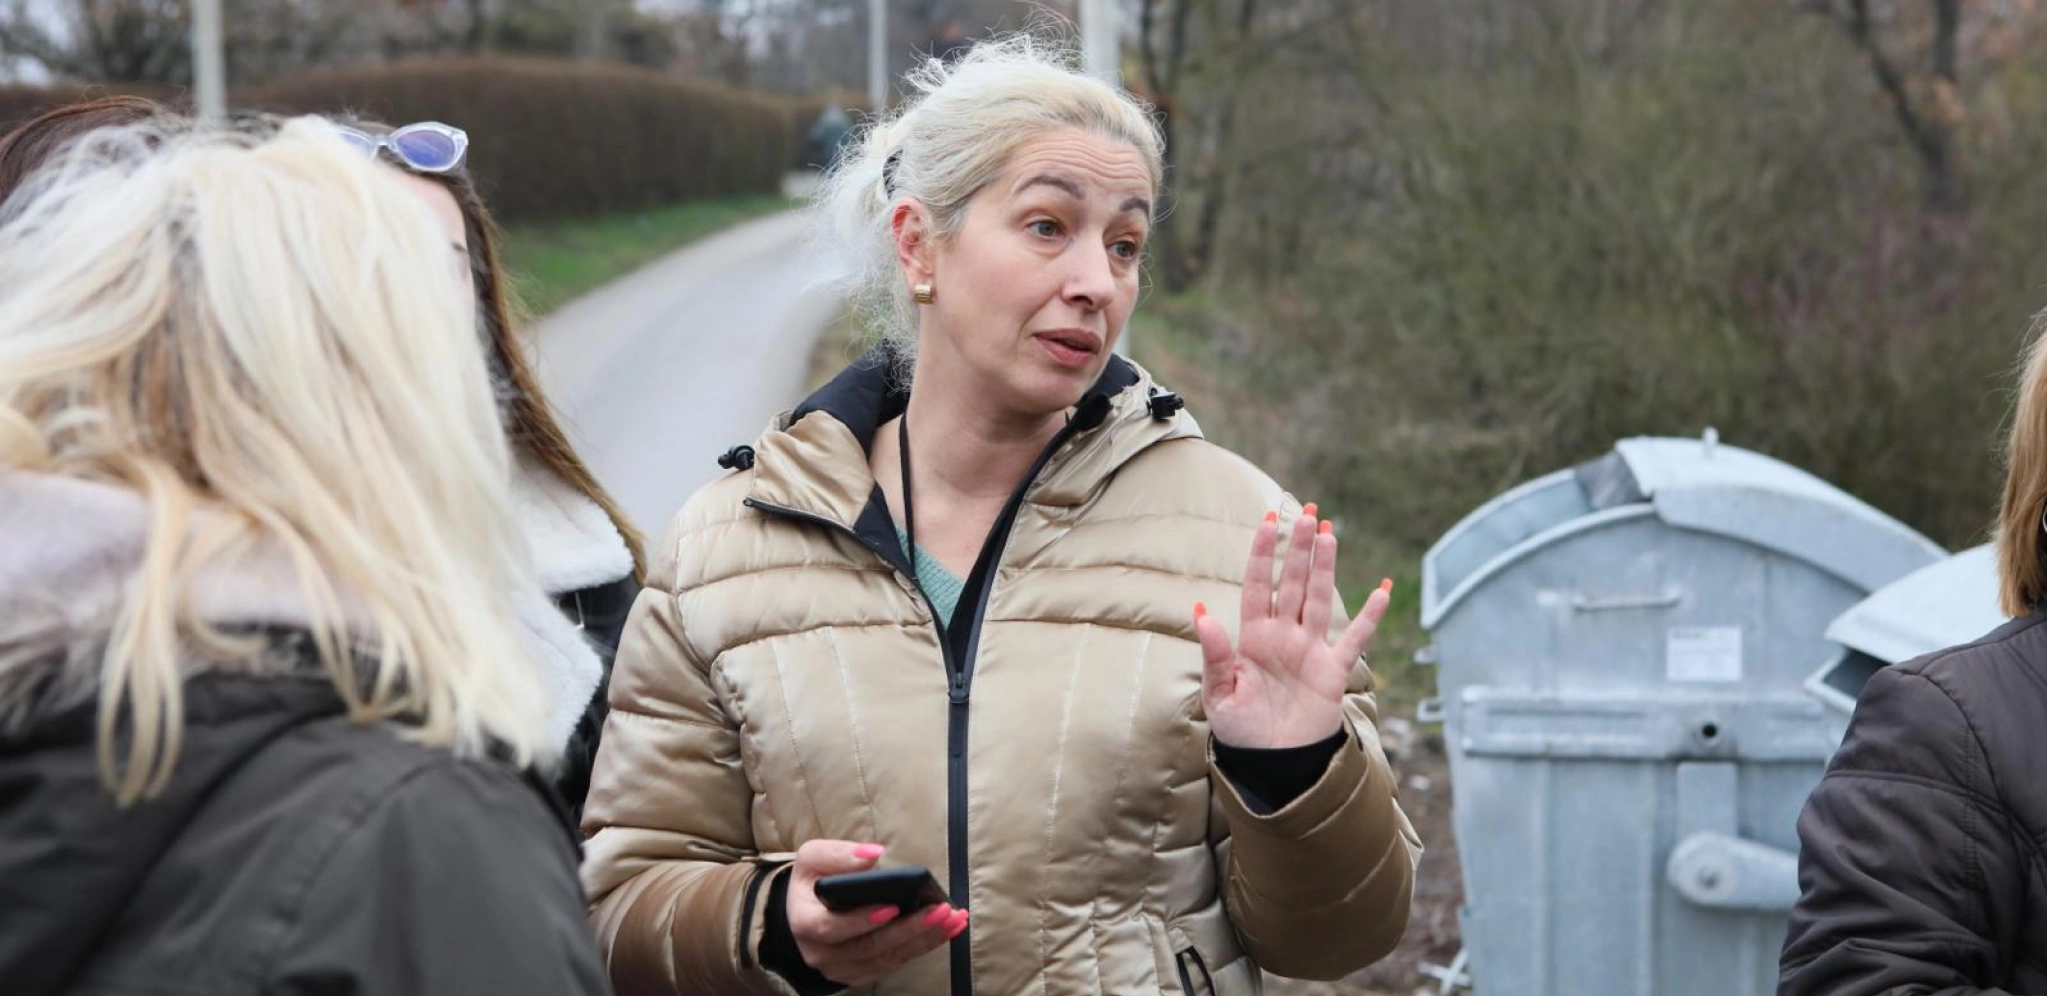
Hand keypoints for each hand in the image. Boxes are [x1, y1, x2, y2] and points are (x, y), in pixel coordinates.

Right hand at [785, 840, 965, 986]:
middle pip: (869, 947)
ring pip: (888, 959)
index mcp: (804, 923)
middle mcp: (821, 954)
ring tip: (953, 918)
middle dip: (908, 929)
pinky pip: (896, 963)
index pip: (831, 927)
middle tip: (940, 910)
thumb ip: (837, 854)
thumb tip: (873, 855)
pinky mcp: (862, 974)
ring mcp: (842, 969)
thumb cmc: (814, 880)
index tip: (892, 907)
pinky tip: (947, 929)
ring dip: (925, 939)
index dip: (862, 920)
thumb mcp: (813, 858)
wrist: (809, 909)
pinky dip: (924, 946)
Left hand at [1194, 504, 1391, 748]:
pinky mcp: (1333, 672)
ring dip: (1326, 568)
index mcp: (1252, 637)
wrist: (1272, 765)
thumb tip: (1201, 611)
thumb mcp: (1218, 694)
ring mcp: (1310, 651)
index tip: (1267, 521)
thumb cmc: (1241, 731)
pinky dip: (1371, 616)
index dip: (1263, 553)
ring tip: (1330, 533)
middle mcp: (1284, 636)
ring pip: (1321, 600)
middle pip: (1294, 583)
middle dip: (1299, 549)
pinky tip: (1383, 589)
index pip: (1259, 585)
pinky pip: (1355, 639)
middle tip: (1308, 514)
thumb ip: (1213, 653)